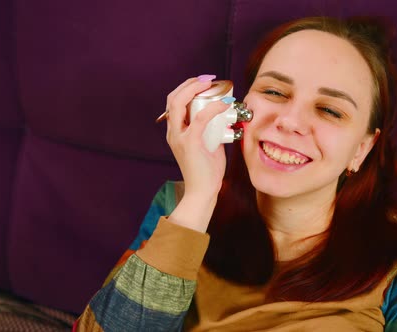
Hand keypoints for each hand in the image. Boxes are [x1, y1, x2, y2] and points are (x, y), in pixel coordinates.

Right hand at [164, 75, 229, 231]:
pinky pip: (200, 119)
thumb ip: (210, 131)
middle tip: (206, 80)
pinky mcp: (191, 143)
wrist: (202, 191)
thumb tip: (223, 118)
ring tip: (210, 84)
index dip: (186, 89)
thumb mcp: (207, 145)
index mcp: (175, 132)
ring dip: (194, 90)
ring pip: (178, 104)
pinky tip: (223, 104)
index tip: (202, 82)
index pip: (173, 103)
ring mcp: (180, 138)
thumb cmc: (206, 171)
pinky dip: (212, 108)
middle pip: (172, 99)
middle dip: (188, 84)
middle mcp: (173, 133)